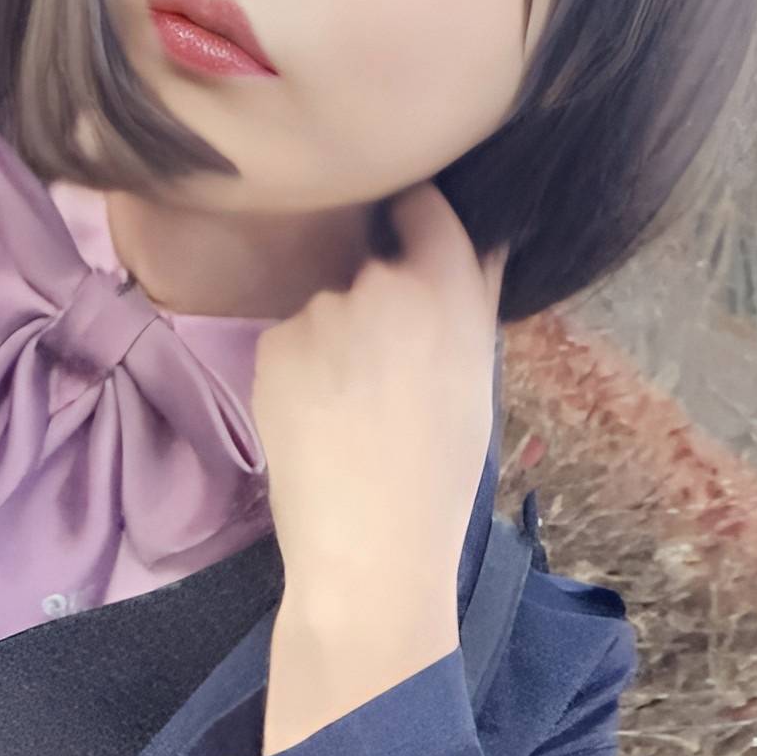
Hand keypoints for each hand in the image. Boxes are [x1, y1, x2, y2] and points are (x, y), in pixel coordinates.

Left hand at [247, 179, 507, 635]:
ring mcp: (323, 311)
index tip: (408, 248)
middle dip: (376, 305)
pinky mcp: (275, 343)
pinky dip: (299, 373)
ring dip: (335, 342)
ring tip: (349, 413)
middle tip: (387, 378)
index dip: (413, 222)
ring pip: (327, 310)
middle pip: (372, 268)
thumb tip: (481, 236)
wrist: (371, 550)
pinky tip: (316, 423)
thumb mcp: (477, 379)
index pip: (422, 205)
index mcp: (450, 287)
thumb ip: (472, 299)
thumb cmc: (440, 477)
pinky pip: (290, 343)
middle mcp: (383, 283)